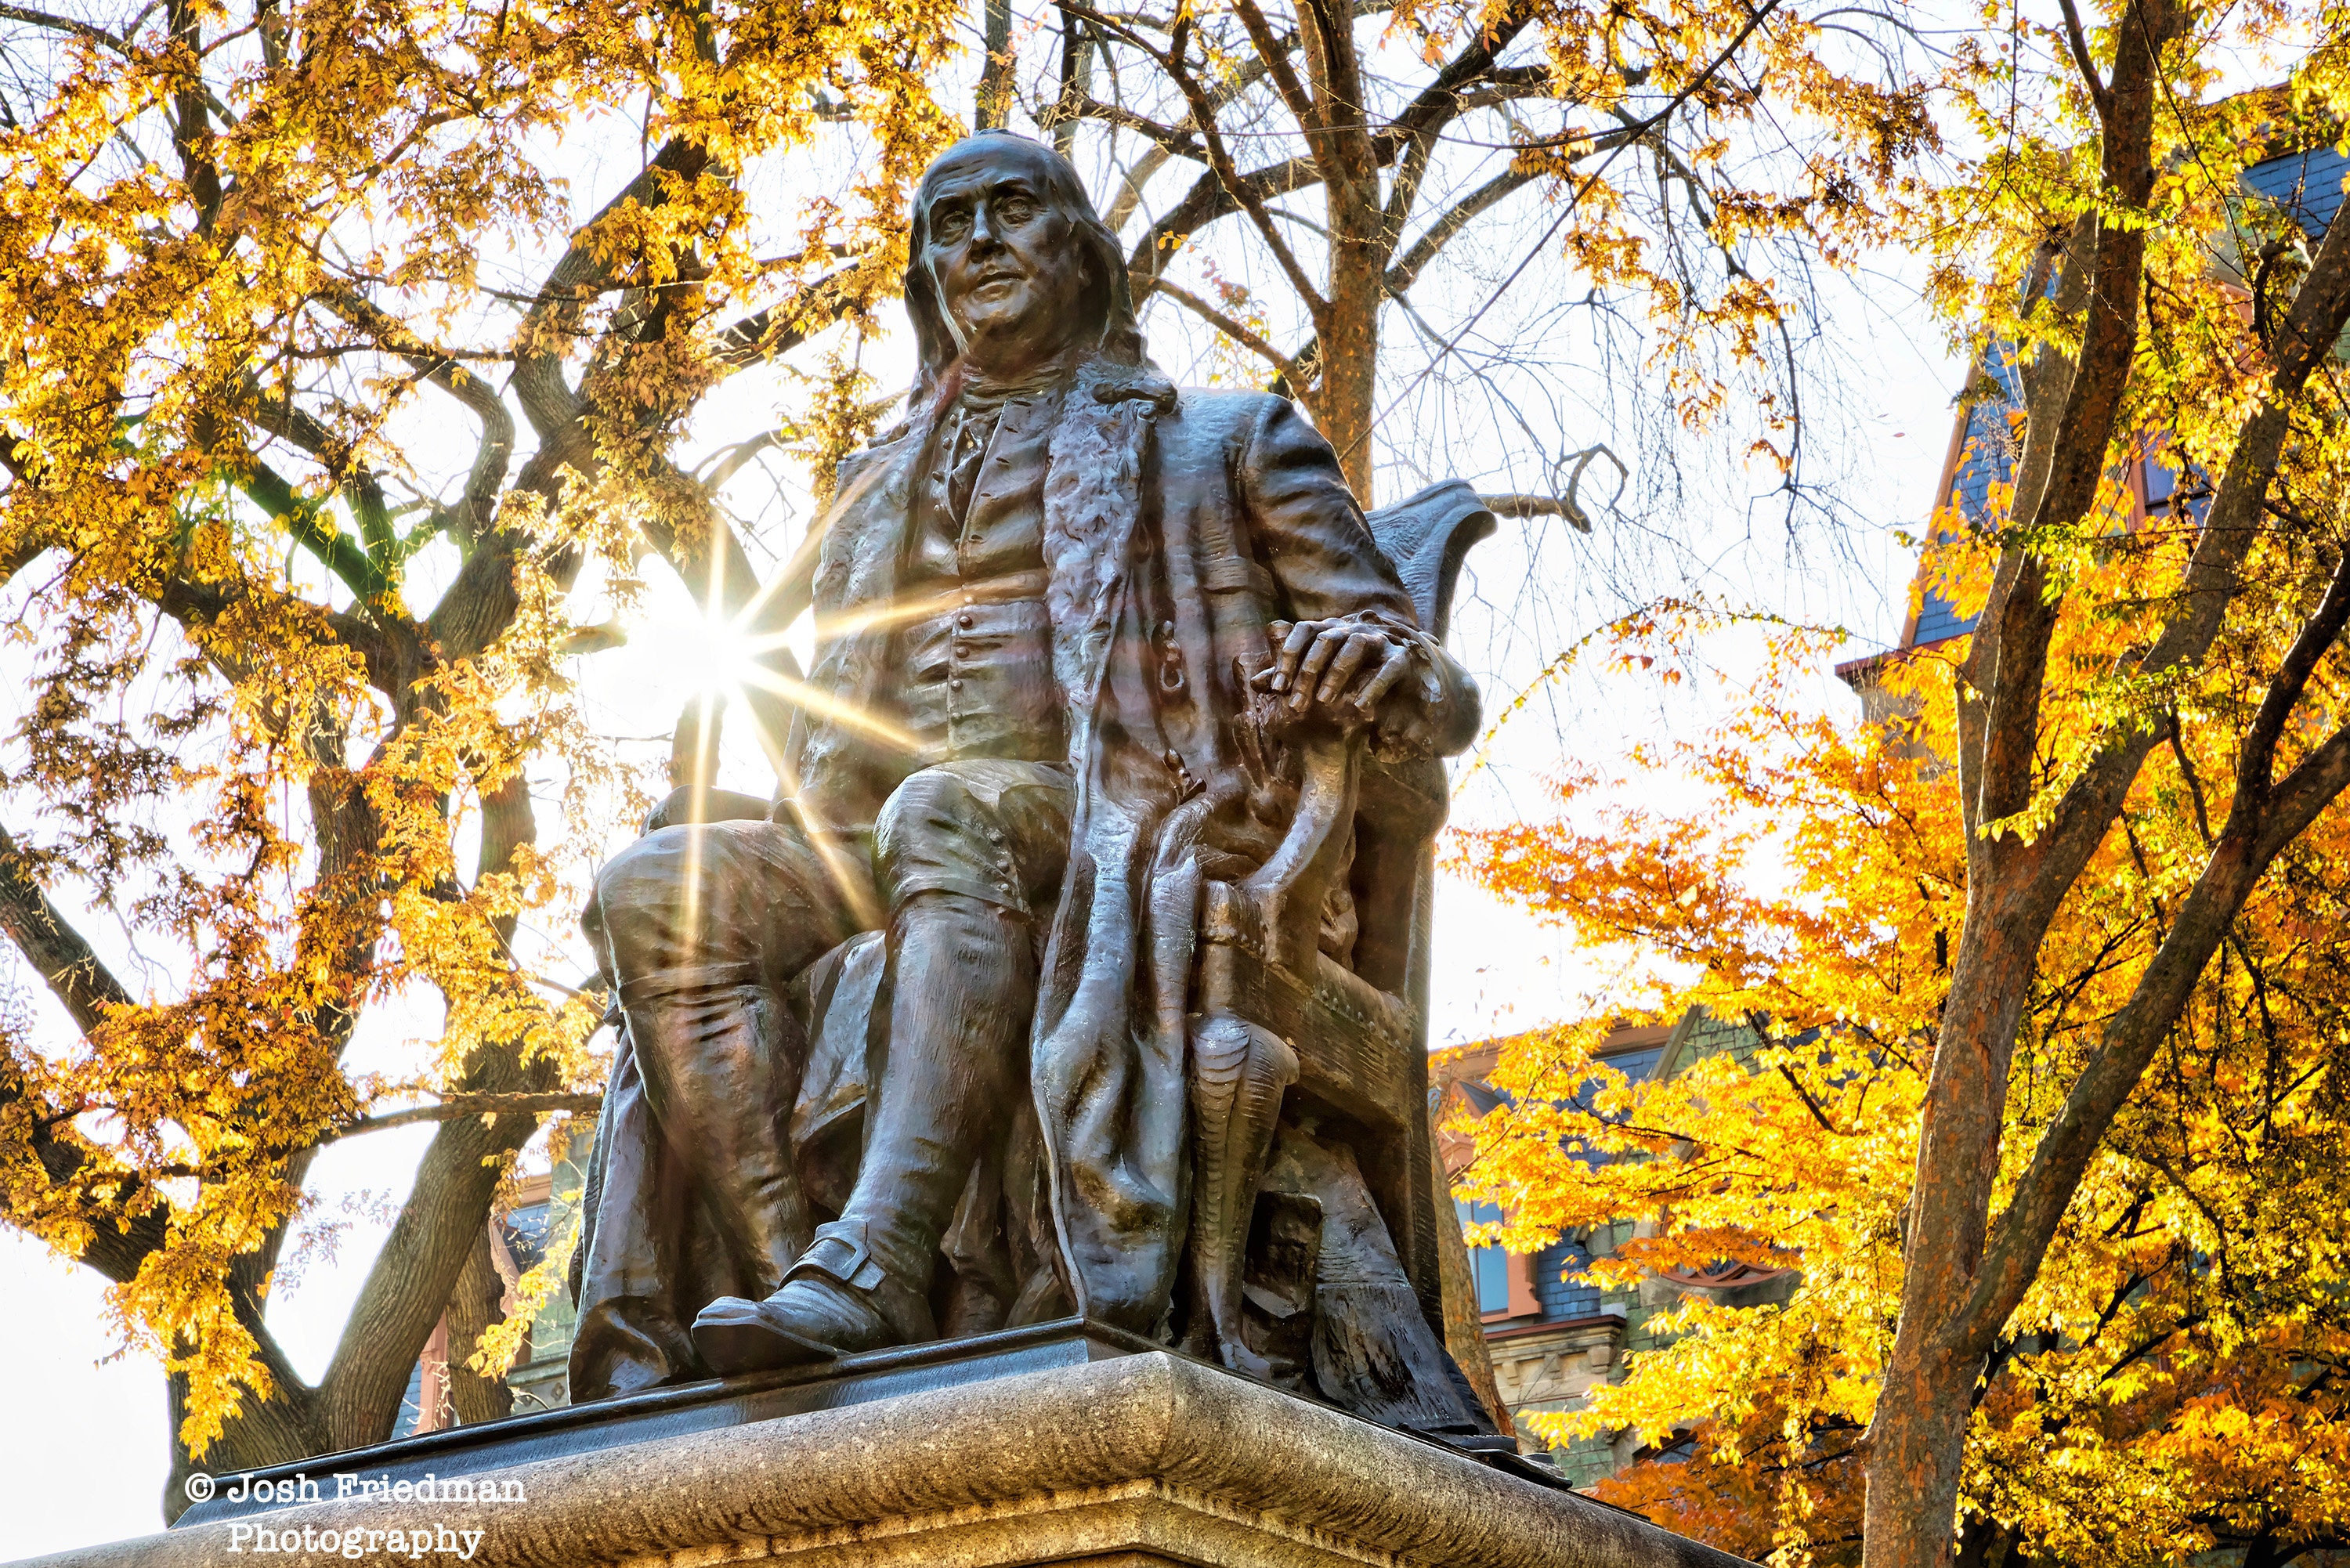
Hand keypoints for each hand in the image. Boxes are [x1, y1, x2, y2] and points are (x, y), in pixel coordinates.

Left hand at [1259, 616, 1421, 723]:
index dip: (1287, 657)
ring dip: (1337, 674)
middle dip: (1308, 672)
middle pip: (1325, 640)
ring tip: (1324, 702)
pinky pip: (1388, 668)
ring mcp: (1377, 640)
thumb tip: (1256, 683)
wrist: (1393, 674)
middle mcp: (1350, 629)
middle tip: (1297, 704)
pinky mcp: (1400, 657)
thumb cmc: (1345, 677)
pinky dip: (1374, 686)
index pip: (1302, 631)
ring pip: (1355, 647)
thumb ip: (1288, 677)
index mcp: (1328, 629)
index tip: (1278, 688)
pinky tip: (1360, 706)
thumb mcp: (1314, 677)